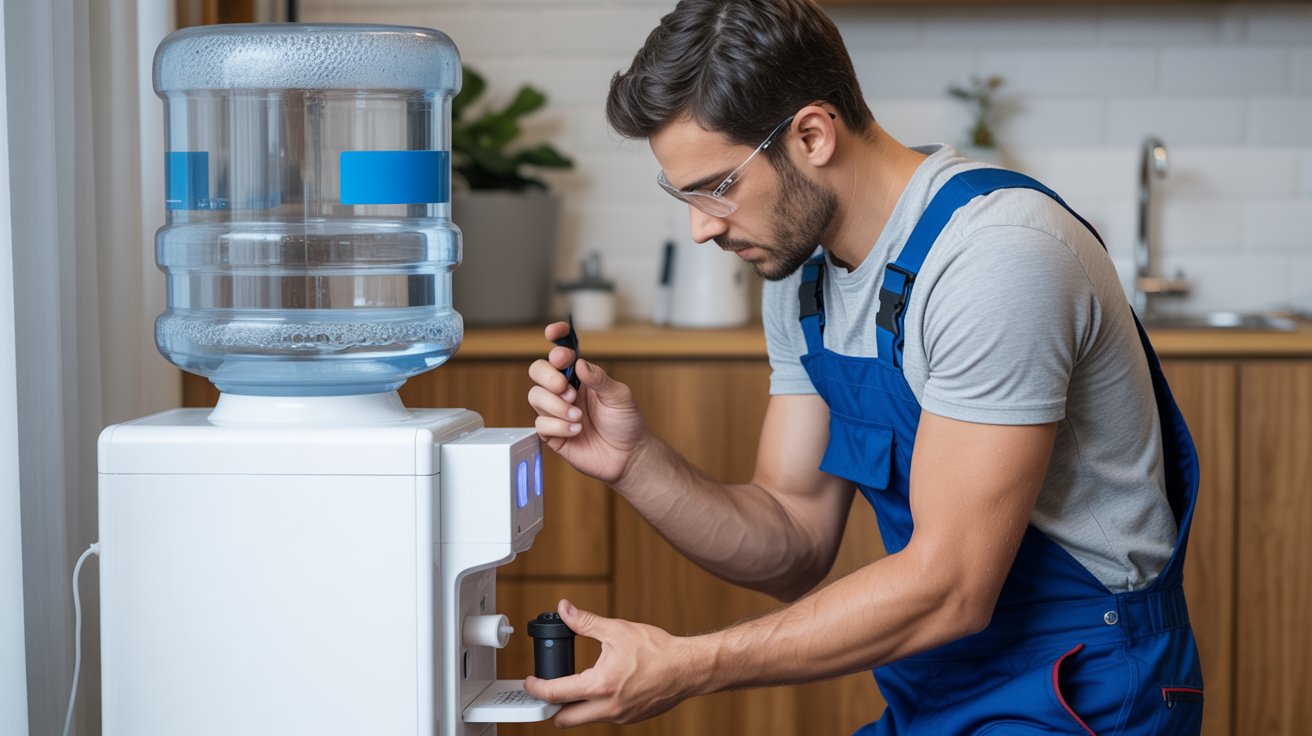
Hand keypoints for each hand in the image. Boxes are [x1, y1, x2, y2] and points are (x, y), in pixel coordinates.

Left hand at [523, 599, 708, 726]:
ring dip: (576, 707)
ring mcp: (620, 716)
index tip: (531, 682)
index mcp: (600, 685)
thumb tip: (565, 610)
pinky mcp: (631, 718)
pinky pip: (604, 716)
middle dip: (551, 707)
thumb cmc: (657, 650)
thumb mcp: (616, 630)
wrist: (687, 668)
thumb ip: (585, 622)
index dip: (536, 688)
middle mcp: (608, 707)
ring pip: (585, 720)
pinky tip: (604, 687)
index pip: (555, 693)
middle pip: (563, 720)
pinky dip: (597, 706)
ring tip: (576, 686)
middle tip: (548, 690)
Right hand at [527, 322, 648, 484]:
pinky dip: (558, 426)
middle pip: (538, 370)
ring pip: (535, 396)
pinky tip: (576, 431)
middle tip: (566, 389)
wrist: (628, 457)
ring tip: (578, 417)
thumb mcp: (619, 396)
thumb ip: (599, 378)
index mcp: (581, 376)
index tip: (553, 333)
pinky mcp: (552, 433)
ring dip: (556, 405)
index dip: (556, 338)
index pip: (562, 351)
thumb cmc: (626, 423)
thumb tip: (578, 363)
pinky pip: (540, 424)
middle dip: (548, 376)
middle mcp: (565, 390)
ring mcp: (556, 412)